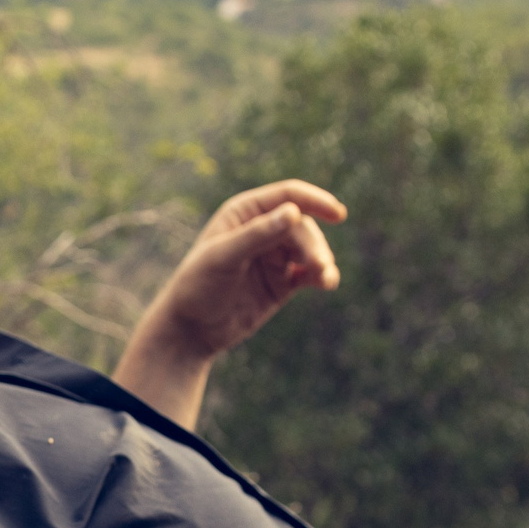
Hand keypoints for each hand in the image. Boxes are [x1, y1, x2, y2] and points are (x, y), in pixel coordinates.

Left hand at [113, 180, 344, 427]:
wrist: (191, 330)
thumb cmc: (197, 286)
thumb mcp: (223, 257)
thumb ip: (258, 235)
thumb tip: (294, 213)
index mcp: (245, 212)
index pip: (288, 196)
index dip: (315, 201)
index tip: (337, 214)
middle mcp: (263, 229)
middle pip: (303, 227)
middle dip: (313, 244)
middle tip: (319, 266)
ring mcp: (274, 256)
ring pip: (310, 249)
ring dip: (321, 260)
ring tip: (326, 278)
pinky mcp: (282, 282)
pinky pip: (310, 273)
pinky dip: (321, 276)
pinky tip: (326, 283)